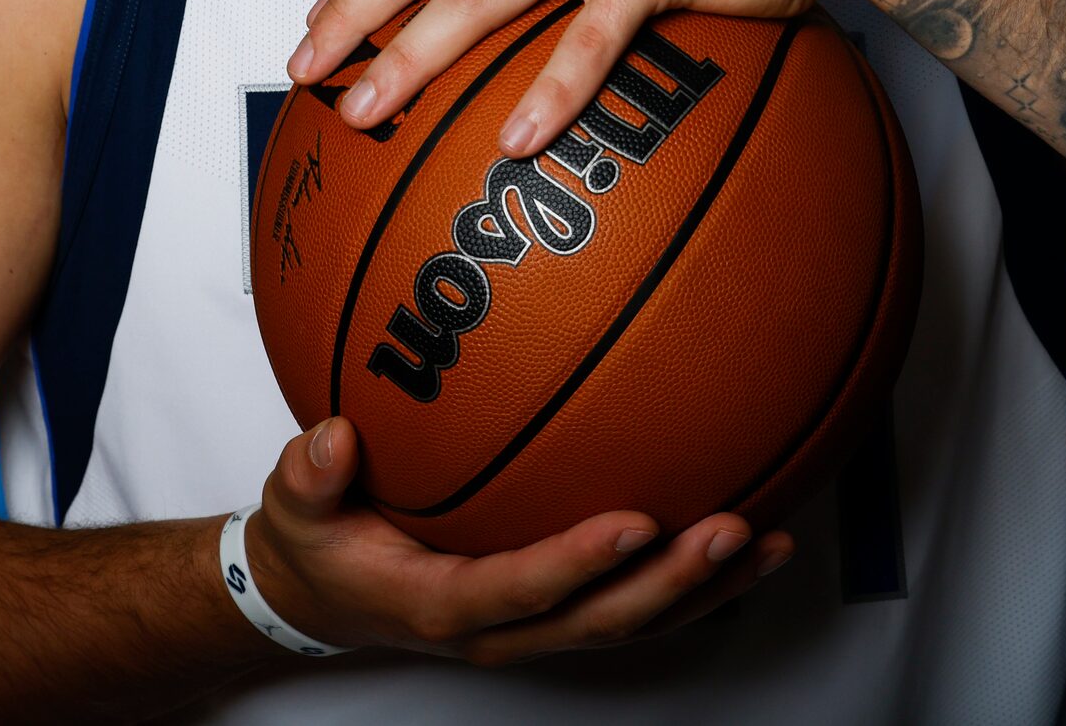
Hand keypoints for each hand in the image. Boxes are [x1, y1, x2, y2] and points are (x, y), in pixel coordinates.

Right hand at [246, 416, 793, 664]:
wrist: (326, 594)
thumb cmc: (320, 543)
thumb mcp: (294, 508)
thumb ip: (307, 475)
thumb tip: (333, 438)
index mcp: (440, 602)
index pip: (520, 591)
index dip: (579, 565)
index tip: (634, 524)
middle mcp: (501, 627)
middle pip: (600, 621)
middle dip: (671, 583)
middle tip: (732, 529)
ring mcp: (535, 624)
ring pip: (632, 621)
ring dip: (704, 588)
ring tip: (771, 542)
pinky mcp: (558, 609)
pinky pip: (635, 601)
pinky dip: (695, 579)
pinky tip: (751, 537)